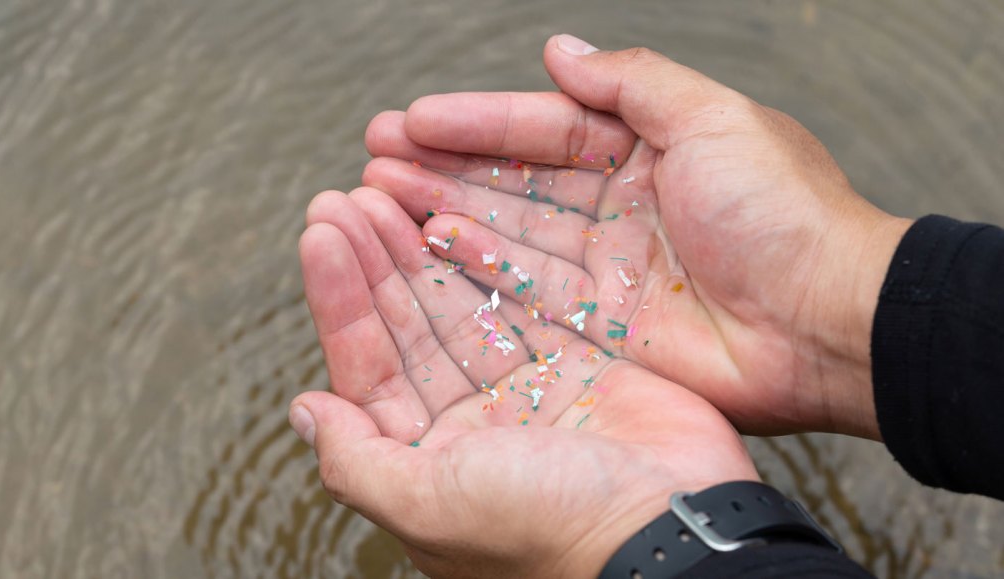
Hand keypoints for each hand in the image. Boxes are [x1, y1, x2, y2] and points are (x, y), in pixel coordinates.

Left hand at [291, 190, 758, 577]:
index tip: (320, 235)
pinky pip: (524, 299)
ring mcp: (526, 390)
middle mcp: (471, 423)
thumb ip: (356, 460)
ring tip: (387, 191)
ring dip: (421, 250)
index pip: (367, 366)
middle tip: (345, 198)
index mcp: (427, 460)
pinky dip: (490, 258)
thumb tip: (302, 412)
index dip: (340, 299)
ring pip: (461, 305)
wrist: (666, 529)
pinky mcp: (579, 362)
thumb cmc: (545, 529)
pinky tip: (454, 216)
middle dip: (375, 262)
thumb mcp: (428, 505)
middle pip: (409, 328)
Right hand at [362, 35, 912, 438]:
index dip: (478, 121)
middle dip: (444, 164)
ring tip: (380, 194)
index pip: (545, 127)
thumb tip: (559, 48)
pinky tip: (430, 242)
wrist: (826, 323)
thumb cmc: (783, 213)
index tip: (413, 118)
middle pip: (515, 180)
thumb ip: (631, 83)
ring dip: (445, 209)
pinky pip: (529, 288)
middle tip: (374, 155)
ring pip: (510, 231)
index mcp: (649, 148)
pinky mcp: (602, 324)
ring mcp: (607, 268)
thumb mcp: (712, 118)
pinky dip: (480, 265)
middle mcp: (620, 205)